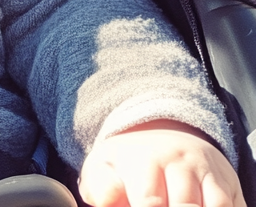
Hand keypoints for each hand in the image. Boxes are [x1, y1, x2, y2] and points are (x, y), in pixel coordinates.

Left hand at [79, 120, 244, 206]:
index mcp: (147, 159)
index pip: (150, 201)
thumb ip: (100, 185)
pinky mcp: (231, 186)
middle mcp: (182, 164)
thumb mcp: (105, 165)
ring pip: (217, 206)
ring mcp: (210, 174)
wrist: (163, 133)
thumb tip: (107, 201)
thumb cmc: (130, 161)